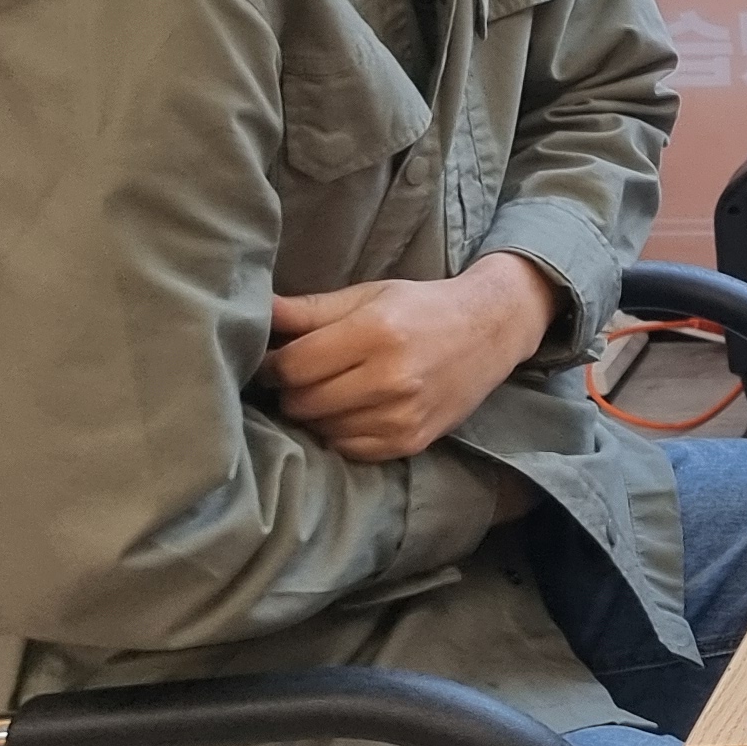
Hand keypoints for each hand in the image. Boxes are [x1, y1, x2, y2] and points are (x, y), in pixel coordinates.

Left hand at [266, 252, 559, 461]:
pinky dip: (341, 433)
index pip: (294, 366)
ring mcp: (403, 415)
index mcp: (376, 332)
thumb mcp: (368, 296)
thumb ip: (309, 309)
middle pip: (303, 401)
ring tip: (329, 391)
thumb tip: (256, 309)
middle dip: (292, 390)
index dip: (273, 366)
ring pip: (322, 429)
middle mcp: (391, 377)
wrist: (490, 331)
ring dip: (316, 413)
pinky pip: (349, 449)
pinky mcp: (411, 441)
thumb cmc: (421, 308)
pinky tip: (353, 410)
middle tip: (302, 376)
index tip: (276, 360)